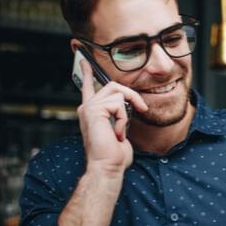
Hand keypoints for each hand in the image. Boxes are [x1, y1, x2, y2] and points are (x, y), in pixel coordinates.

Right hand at [77, 59, 147, 175]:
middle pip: (113, 85)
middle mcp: (86, 107)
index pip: (87, 86)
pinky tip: (117, 133)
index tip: (84, 58)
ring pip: (118, 93)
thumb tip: (131, 107)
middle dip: (131, 95)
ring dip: (127, 113)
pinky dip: (123, 119)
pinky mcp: (94, 110)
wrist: (107, 167)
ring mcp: (88, 107)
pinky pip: (119, 103)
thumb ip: (120, 117)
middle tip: (141, 109)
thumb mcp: (120, 131)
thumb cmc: (114, 156)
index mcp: (91, 111)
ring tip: (120, 131)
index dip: (87, 71)